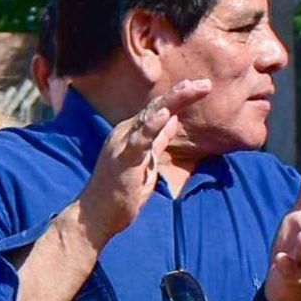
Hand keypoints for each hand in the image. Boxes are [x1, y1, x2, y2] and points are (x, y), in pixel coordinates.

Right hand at [75, 78, 212, 244]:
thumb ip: (158, 140)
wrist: (95, 217)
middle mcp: (125, 133)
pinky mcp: (123, 160)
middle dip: (181, 94)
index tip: (200, 86)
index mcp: (131, 134)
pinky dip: (152, 126)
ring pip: (149, 117)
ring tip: (190, 88)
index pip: (158, 110)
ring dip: (171, 102)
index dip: (179, 97)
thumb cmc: (119, 192)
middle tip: (205, 83)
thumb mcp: (147, 161)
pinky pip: (139, 141)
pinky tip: (166, 114)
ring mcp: (122, 145)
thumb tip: (173, 119)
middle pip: (156, 108)